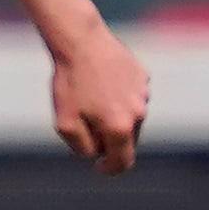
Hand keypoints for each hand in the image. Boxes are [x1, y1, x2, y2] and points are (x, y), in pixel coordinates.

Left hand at [51, 25, 150, 172]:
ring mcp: (143, 92)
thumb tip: (97, 153)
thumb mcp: (65, 123)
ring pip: (129, 115)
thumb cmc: (70, 83)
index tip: (99, 166)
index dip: (110, 169)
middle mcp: (138, 112)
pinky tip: (100, 80)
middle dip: (107, 137)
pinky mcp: (142, 75)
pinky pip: (131, 93)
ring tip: (89, 94)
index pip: (123, 161)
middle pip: (126, 138)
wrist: (80, 41)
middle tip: (83, 118)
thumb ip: (82, 147)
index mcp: (120, 127)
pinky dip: (118, 94)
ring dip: (113, 113)